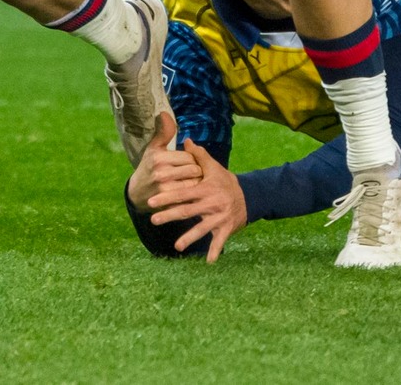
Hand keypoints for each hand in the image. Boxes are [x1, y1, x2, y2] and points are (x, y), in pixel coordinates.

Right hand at [125, 111, 188, 208]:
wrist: (137, 193)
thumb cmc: (149, 166)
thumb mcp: (154, 148)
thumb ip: (163, 132)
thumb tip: (164, 113)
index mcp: (159, 157)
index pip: (190, 156)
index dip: (194, 160)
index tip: (189, 163)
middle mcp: (161, 172)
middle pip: (195, 170)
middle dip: (198, 172)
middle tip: (194, 174)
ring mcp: (165, 189)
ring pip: (194, 184)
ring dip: (197, 184)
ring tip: (193, 183)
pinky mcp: (168, 203)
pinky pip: (190, 197)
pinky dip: (193, 196)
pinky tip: (190, 194)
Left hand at [146, 138, 248, 261]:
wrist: (249, 195)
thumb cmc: (225, 180)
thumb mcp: (213, 166)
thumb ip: (198, 155)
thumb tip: (185, 139)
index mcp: (205, 188)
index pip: (182, 192)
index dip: (167, 197)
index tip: (151, 201)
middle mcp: (211, 203)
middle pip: (187, 210)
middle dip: (169, 215)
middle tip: (153, 220)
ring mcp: (219, 217)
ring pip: (202, 229)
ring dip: (189, 238)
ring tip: (176, 246)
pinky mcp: (226, 228)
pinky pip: (220, 241)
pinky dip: (215, 251)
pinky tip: (209, 262)